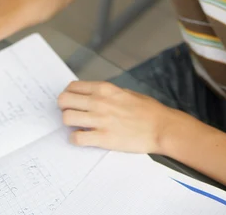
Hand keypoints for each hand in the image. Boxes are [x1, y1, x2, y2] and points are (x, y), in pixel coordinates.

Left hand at [58, 80, 172, 153]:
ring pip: (66, 118)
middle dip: (64, 107)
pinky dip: (75, 139)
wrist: (161, 127)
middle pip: (64, 100)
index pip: (72, 87)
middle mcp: (99, 101)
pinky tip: (83, 138)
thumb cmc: (147, 109)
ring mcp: (100, 120)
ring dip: (68, 122)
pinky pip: (77, 138)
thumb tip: (91, 97)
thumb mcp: (125, 92)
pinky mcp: (103, 138)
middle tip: (71, 113)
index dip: (69, 94)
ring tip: (76, 126)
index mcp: (104, 88)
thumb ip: (106, 93)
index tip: (72, 100)